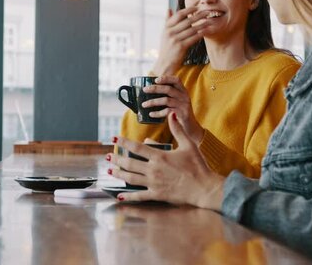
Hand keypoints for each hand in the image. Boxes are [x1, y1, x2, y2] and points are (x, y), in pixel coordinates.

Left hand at [107, 112, 224, 209]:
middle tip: (107, 156)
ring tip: (110, 170)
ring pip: (131, 178)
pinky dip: (128, 196)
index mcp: (160, 156)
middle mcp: (154, 169)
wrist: (203, 188)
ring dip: (119, 173)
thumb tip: (171, 114)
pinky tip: (120, 195)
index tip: (114, 139)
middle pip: (129, 162)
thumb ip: (178, 130)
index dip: (124, 142)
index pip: (137, 147)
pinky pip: (139, 195)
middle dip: (117, 158)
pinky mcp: (157, 194)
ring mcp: (154, 183)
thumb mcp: (188, 145)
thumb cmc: (198, 166)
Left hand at [141, 75, 204, 144]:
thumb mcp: (177, 102)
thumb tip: (151, 91)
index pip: (176, 80)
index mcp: (183, 91)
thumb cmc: (180, 114)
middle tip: (144, 90)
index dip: (166, 78)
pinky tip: (151, 114)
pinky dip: (158, 113)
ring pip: (166, 100)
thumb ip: (169, 96)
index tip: (155, 80)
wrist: (191, 128)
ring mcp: (184, 105)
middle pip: (169, 89)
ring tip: (144, 104)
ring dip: (153, 102)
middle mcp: (184, 96)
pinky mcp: (182, 114)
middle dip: (155, 89)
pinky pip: (167, 111)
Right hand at [152, 7, 212, 75]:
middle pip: (187, 21)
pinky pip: (193, 38)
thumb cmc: (166, 48)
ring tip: (210, 21)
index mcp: (167, 27)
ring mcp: (175, 39)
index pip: (178, 15)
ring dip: (202, 24)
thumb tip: (169, 9)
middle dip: (199, 15)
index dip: (188, 10)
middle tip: (207, 12)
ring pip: (192, 29)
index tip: (197, 7)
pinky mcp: (181, 47)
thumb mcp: (164, 33)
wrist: (164, 63)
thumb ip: (167, 21)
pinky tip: (206, 31)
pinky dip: (200, 34)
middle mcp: (170, 32)